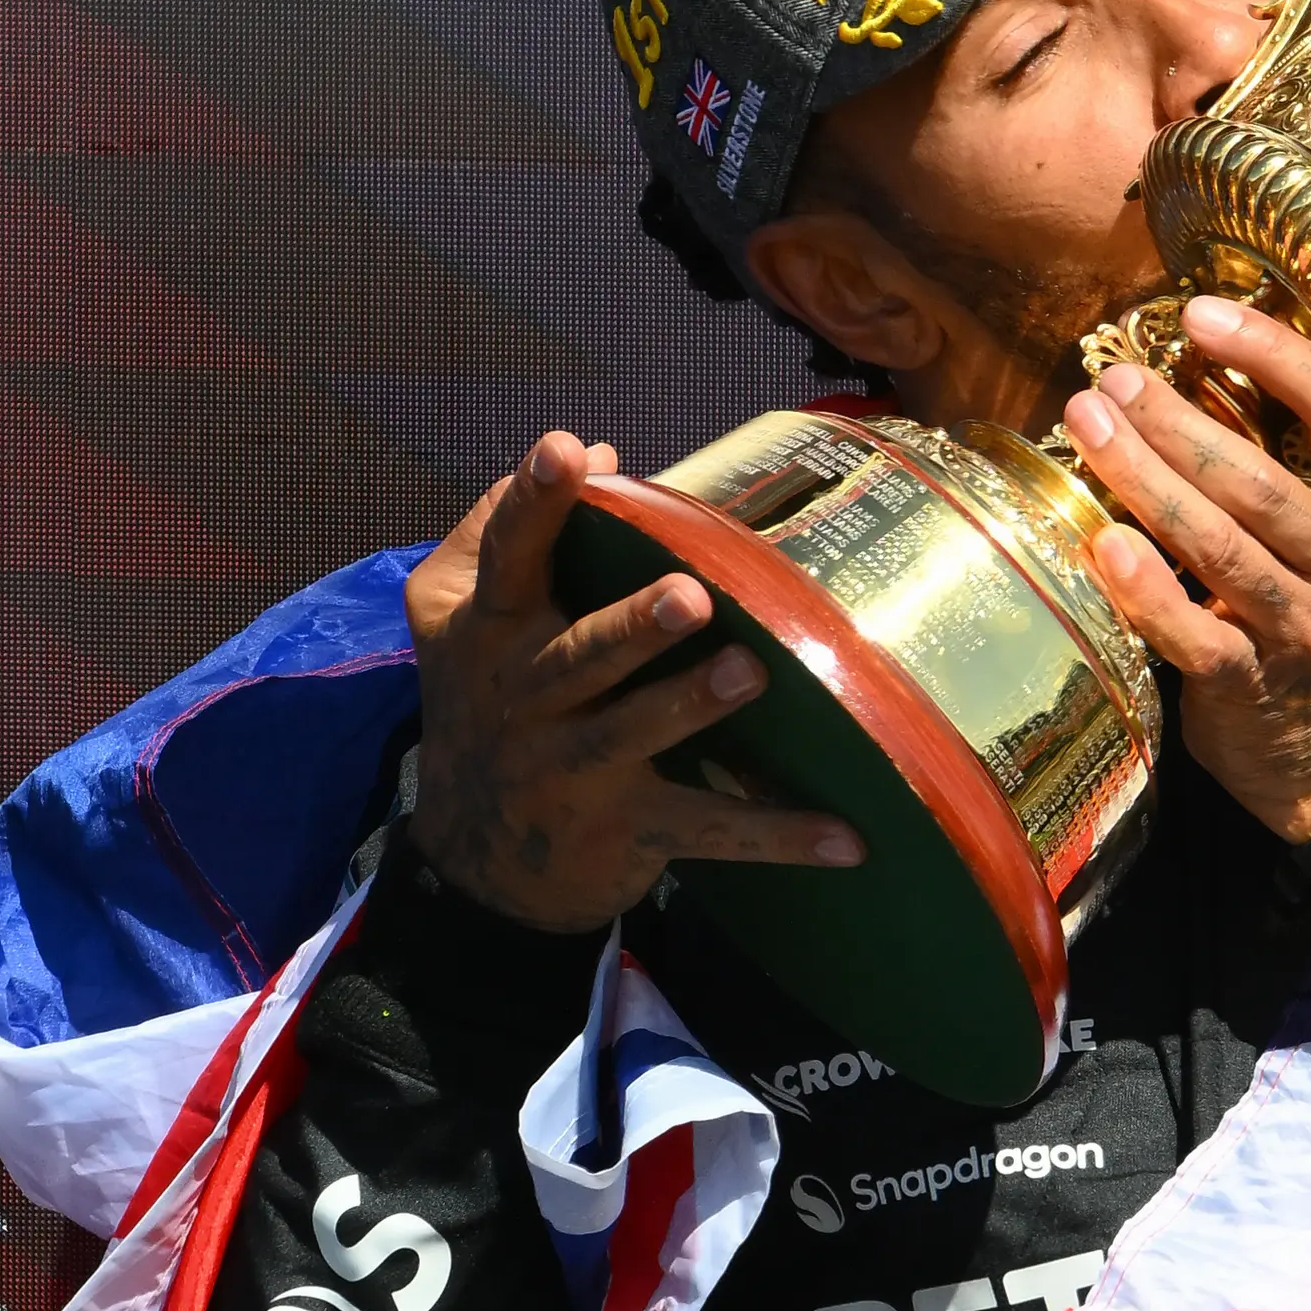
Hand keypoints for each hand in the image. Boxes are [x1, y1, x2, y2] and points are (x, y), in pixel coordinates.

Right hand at [399, 431, 865, 934]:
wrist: (473, 861)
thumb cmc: (487, 701)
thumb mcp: (461, 618)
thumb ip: (509, 528)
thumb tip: (603, 449)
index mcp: (494, 632)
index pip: (511, 557)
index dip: (533, 504)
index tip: (566, 451)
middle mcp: (527, 698)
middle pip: (581, 655)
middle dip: (633, 627)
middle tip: (690, 596)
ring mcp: (574, 769)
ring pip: (636, 733)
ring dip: (693, 705)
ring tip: (751, 672)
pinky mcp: (627, 831)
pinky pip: (708, 829)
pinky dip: (778, 836)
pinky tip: (849, 839)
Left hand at [1058, 297, 1310, 842]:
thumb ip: (1308, 469)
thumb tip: (1210, 367)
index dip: (1275, 355)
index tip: (1203, 312)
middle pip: (1259, 479)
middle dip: (1176, 421)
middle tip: (1112, 379)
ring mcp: (1306, 632)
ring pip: (1220, 547)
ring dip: (1145, 482)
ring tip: (1088, 427)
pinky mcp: (1254, 689)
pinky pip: (1195, 634)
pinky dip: (1148, 590)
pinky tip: (1105, 544)